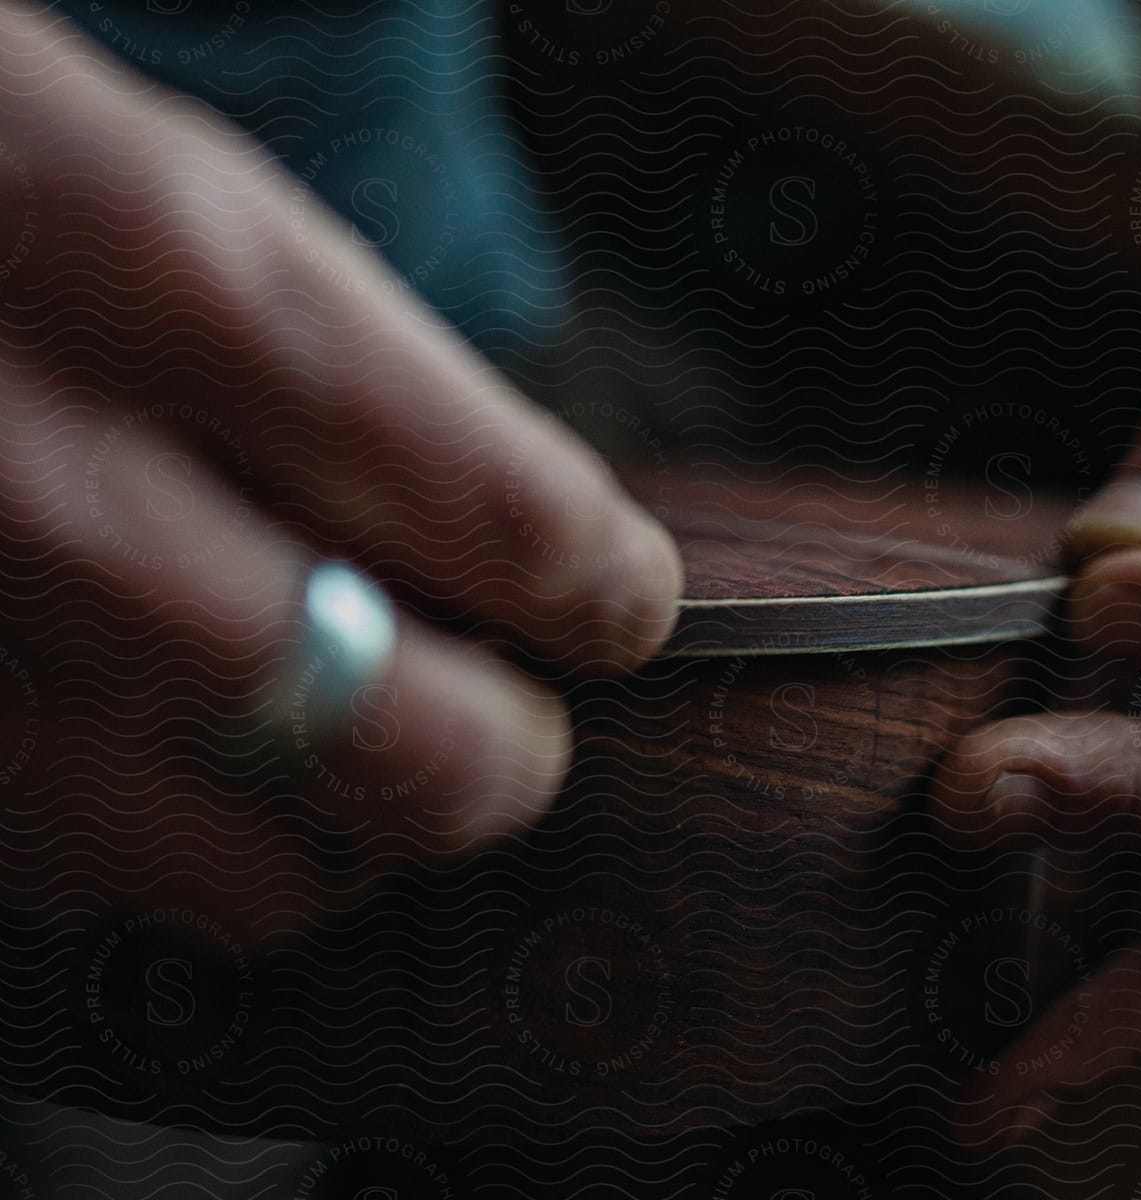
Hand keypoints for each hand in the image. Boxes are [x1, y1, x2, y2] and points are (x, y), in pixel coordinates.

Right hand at [0, 5, 679, 935]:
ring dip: (352, 836)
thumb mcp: (130, 175)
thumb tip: (490, 522)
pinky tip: (189, 772)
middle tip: (523, 719)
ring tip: (369, 766)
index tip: (616, 599)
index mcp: (152, 262)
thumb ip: (318, 359)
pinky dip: (174, 850)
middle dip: (506, 751)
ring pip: (253, 872)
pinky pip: (75, 881)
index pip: (498, 505)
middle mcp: (40, 479)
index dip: (599, 585)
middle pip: (406, 744)